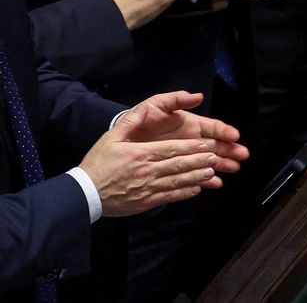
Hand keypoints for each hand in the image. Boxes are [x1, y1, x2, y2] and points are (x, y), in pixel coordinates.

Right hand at [79, 92, 248, 217]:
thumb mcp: (111, 137)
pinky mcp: (146, 202)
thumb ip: (130, 122)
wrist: (84, 193)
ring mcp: (147, 188)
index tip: (207, 145)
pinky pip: (170, 197)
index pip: (171, 149)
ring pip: (178, 182)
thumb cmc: (98, 163)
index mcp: (140, 154)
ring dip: (197, 176)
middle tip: (216, 157)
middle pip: (179, 165)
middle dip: (200, 161)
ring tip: (212, 172)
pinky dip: (185, 193)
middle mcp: (146, 171)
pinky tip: (197, 188)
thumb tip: (144, 110)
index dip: (191, 147)